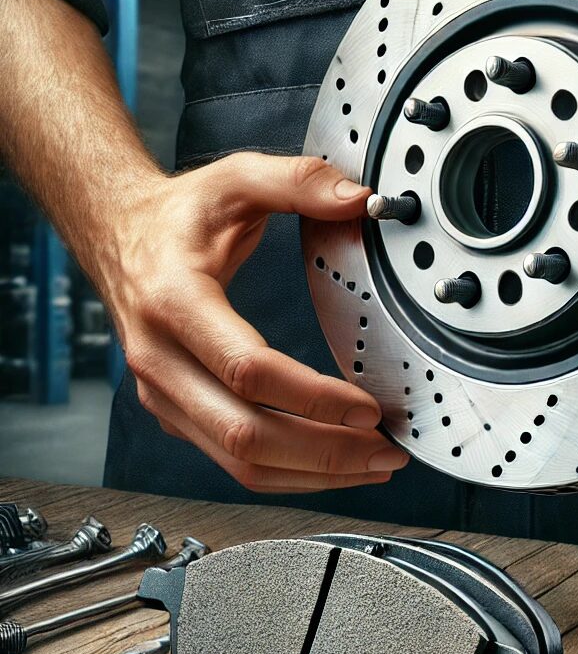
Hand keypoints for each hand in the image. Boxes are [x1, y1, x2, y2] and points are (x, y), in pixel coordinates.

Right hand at [102, 152, 407, 492]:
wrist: (116, 235)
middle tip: (385, 450)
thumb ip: (298, 180)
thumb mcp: (234, 180)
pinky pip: (230, 460)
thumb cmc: (176, 216)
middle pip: (245, 435)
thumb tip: (359, 198)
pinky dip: (286, 472)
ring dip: (311, 474)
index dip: (313, 398)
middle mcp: (160, 359)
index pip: (247, 369)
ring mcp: (163, 394)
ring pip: (238, 462)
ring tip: (372, 463)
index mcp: (174, 302)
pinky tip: (330, 464)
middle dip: (324, 452)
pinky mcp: (174, 412)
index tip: (368, 407)